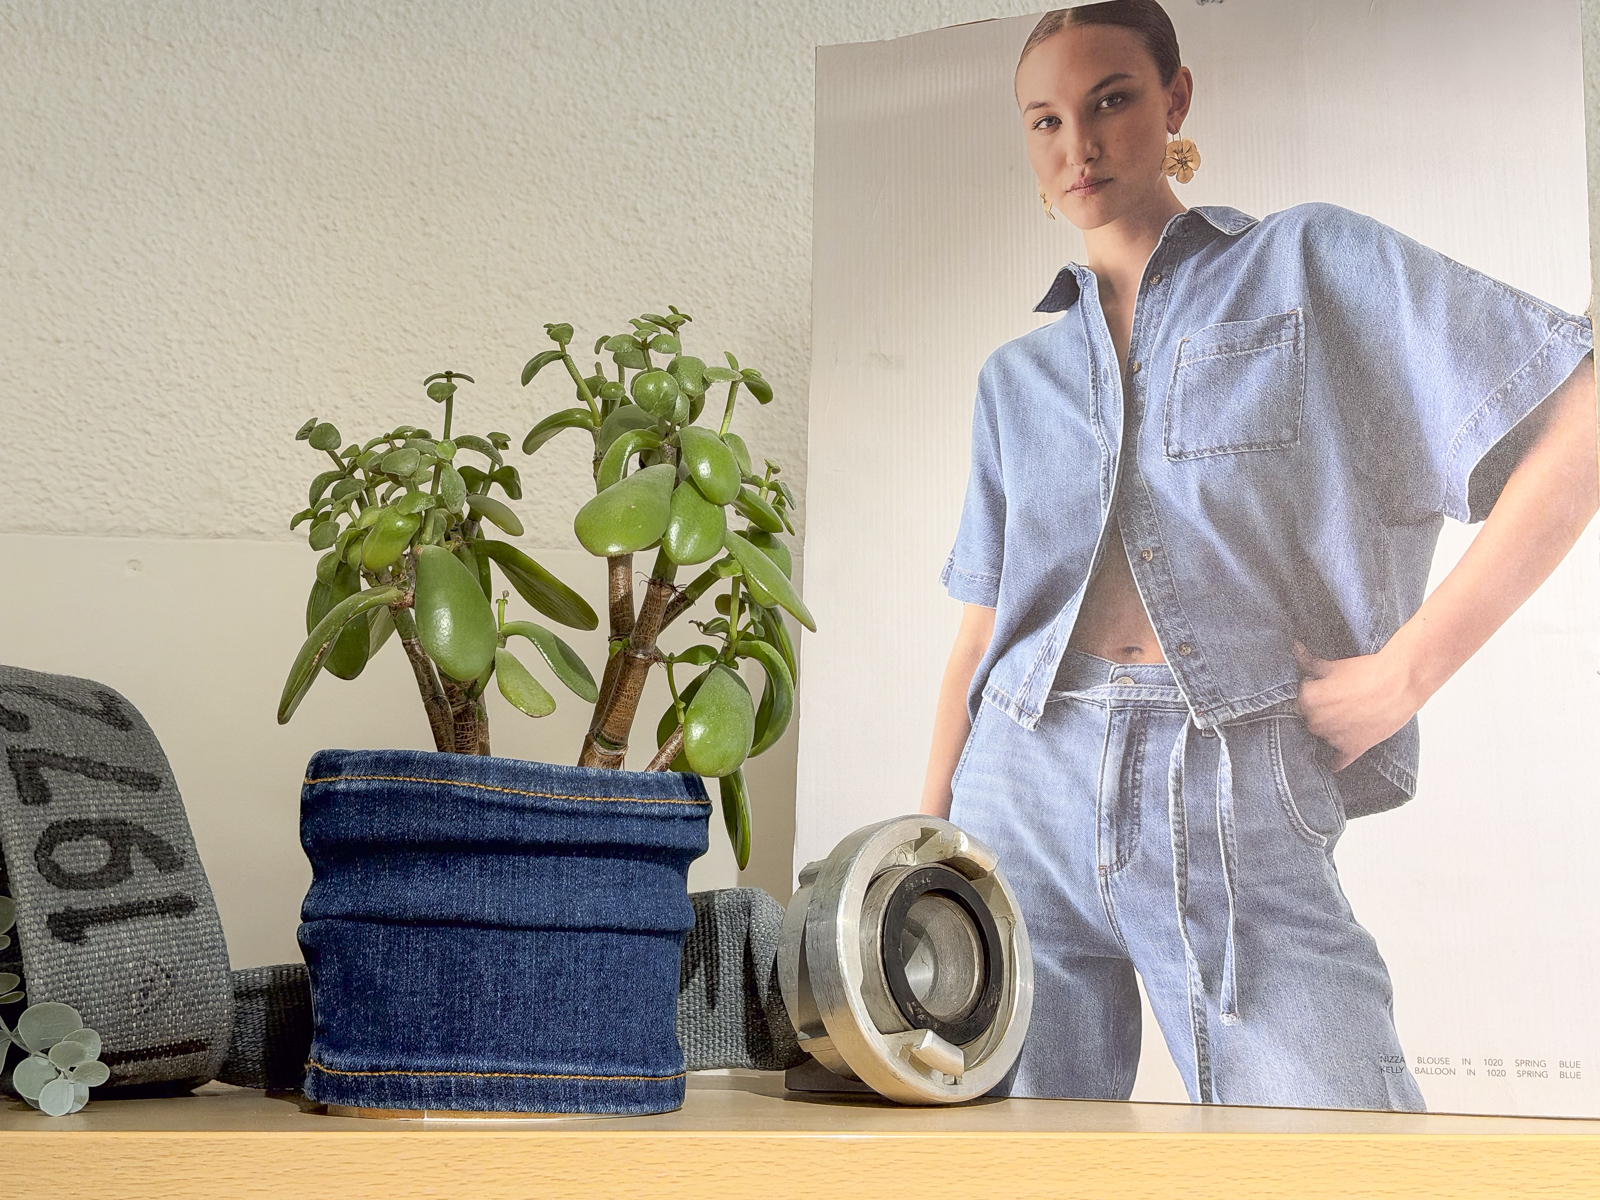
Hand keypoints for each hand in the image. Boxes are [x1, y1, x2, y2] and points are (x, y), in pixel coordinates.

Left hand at [1292, 641, 1421, 770]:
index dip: (1310, 697)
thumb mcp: (1334, 665)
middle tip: (1335, 706)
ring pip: (1321, 739)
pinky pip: (1336, 762)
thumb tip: (1295, 648)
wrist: (1401, 682)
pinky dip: (1334, 761)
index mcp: (1308, 700)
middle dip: (1318, 714)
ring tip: (1345, 720)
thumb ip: (1309, 661)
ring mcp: (1333, 738)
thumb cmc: (1368, 671)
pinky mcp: (1353, 749)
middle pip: (1309, 721)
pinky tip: (1333, 758)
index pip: (1298, 702)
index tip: (1320, 694)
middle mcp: (1316, 721)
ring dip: (1328, 733)